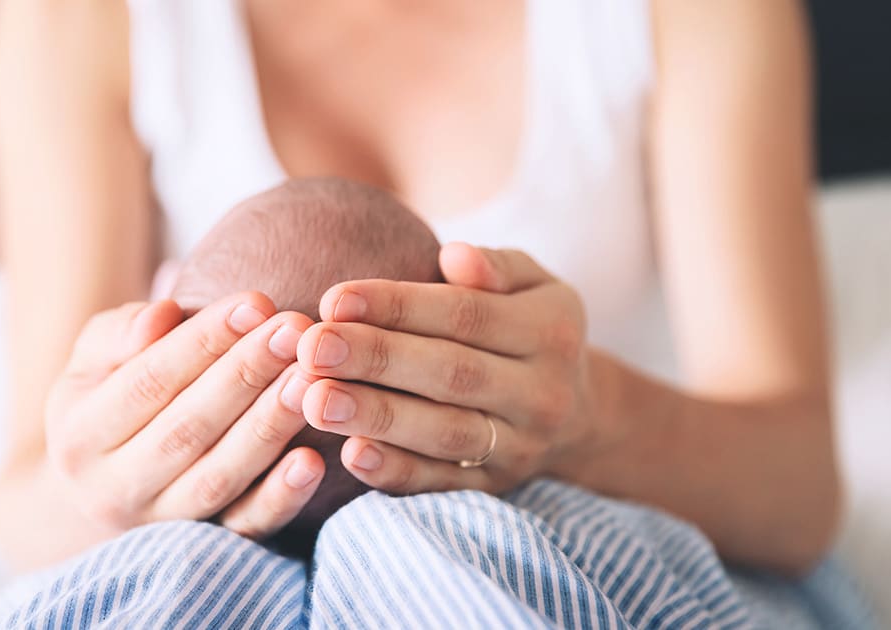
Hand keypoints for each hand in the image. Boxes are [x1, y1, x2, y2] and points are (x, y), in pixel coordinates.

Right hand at [44, 294, 325, 539]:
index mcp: (77, 436)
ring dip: (269, 426)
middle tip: (296, 331)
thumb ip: (120, 332)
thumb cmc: (107, 400)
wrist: (97, 492)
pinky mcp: (204, 549)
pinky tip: (314, 461)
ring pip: (219, 476)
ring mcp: (159, 526)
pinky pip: (244, 529)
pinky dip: (280, 498)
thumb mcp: (92, 360)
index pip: (149, 381)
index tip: (256, 303)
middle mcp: (112, 489)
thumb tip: (162, 315)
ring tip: (310, 379)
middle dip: (246, 374)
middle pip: (188, 428)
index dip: (204, 341)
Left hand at [292, 242, 611, 494]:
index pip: (466, 315)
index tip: (333, 299)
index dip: (398, 306)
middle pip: (452, 374)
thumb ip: (496, 265)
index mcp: (550, 330)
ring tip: (315, 399)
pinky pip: (444, 484)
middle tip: (311, 348)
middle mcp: (542, 393)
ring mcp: (521, 447)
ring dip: (377, 417)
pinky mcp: (495, 488)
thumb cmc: (528, 328)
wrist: (579, 416)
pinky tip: (350, 455)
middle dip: (376, 359)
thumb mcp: (534, 284)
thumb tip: (455, 257)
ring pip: (445, 433)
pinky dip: (397, 471)